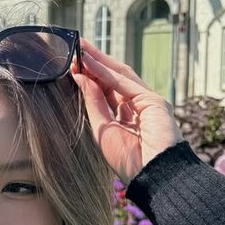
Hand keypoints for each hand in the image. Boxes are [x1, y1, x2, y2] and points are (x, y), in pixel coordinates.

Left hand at [70, 39, 183, 182]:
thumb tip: (81, 78)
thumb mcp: (103, 129)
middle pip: (112, 80)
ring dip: (99, 61)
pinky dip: (105, 71)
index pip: (105, 92)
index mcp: (125, 118)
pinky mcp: (152, 100)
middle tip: (75, 48)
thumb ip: (93, 103)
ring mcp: (146, 102)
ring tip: (80, 49)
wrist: (152, 175)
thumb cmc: (129, 161)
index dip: (89, 78)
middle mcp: (136, 107)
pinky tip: (90, 63)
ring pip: (119, 75)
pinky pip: (124, 82)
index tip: (72, 67)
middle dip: (94, 64)